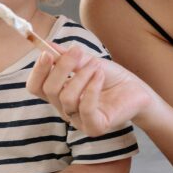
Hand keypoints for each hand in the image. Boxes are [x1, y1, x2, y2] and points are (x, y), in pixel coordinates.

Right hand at [28, 47, 153, 135]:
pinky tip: (100, 76)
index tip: (47, 53)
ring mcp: (79, 121)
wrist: (136, 90)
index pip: (36, 87)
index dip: (38, 71)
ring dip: (82, 76)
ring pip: (67, 98)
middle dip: (61, 67)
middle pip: (49, 91)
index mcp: (59, 94)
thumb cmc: (110, 78)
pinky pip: (85, 108)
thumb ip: (68, 57)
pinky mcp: (94, 127)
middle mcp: (65, 109)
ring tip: (96, 65)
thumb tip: (48, 45)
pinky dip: (92, 88)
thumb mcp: (88, 62)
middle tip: (77, 51)